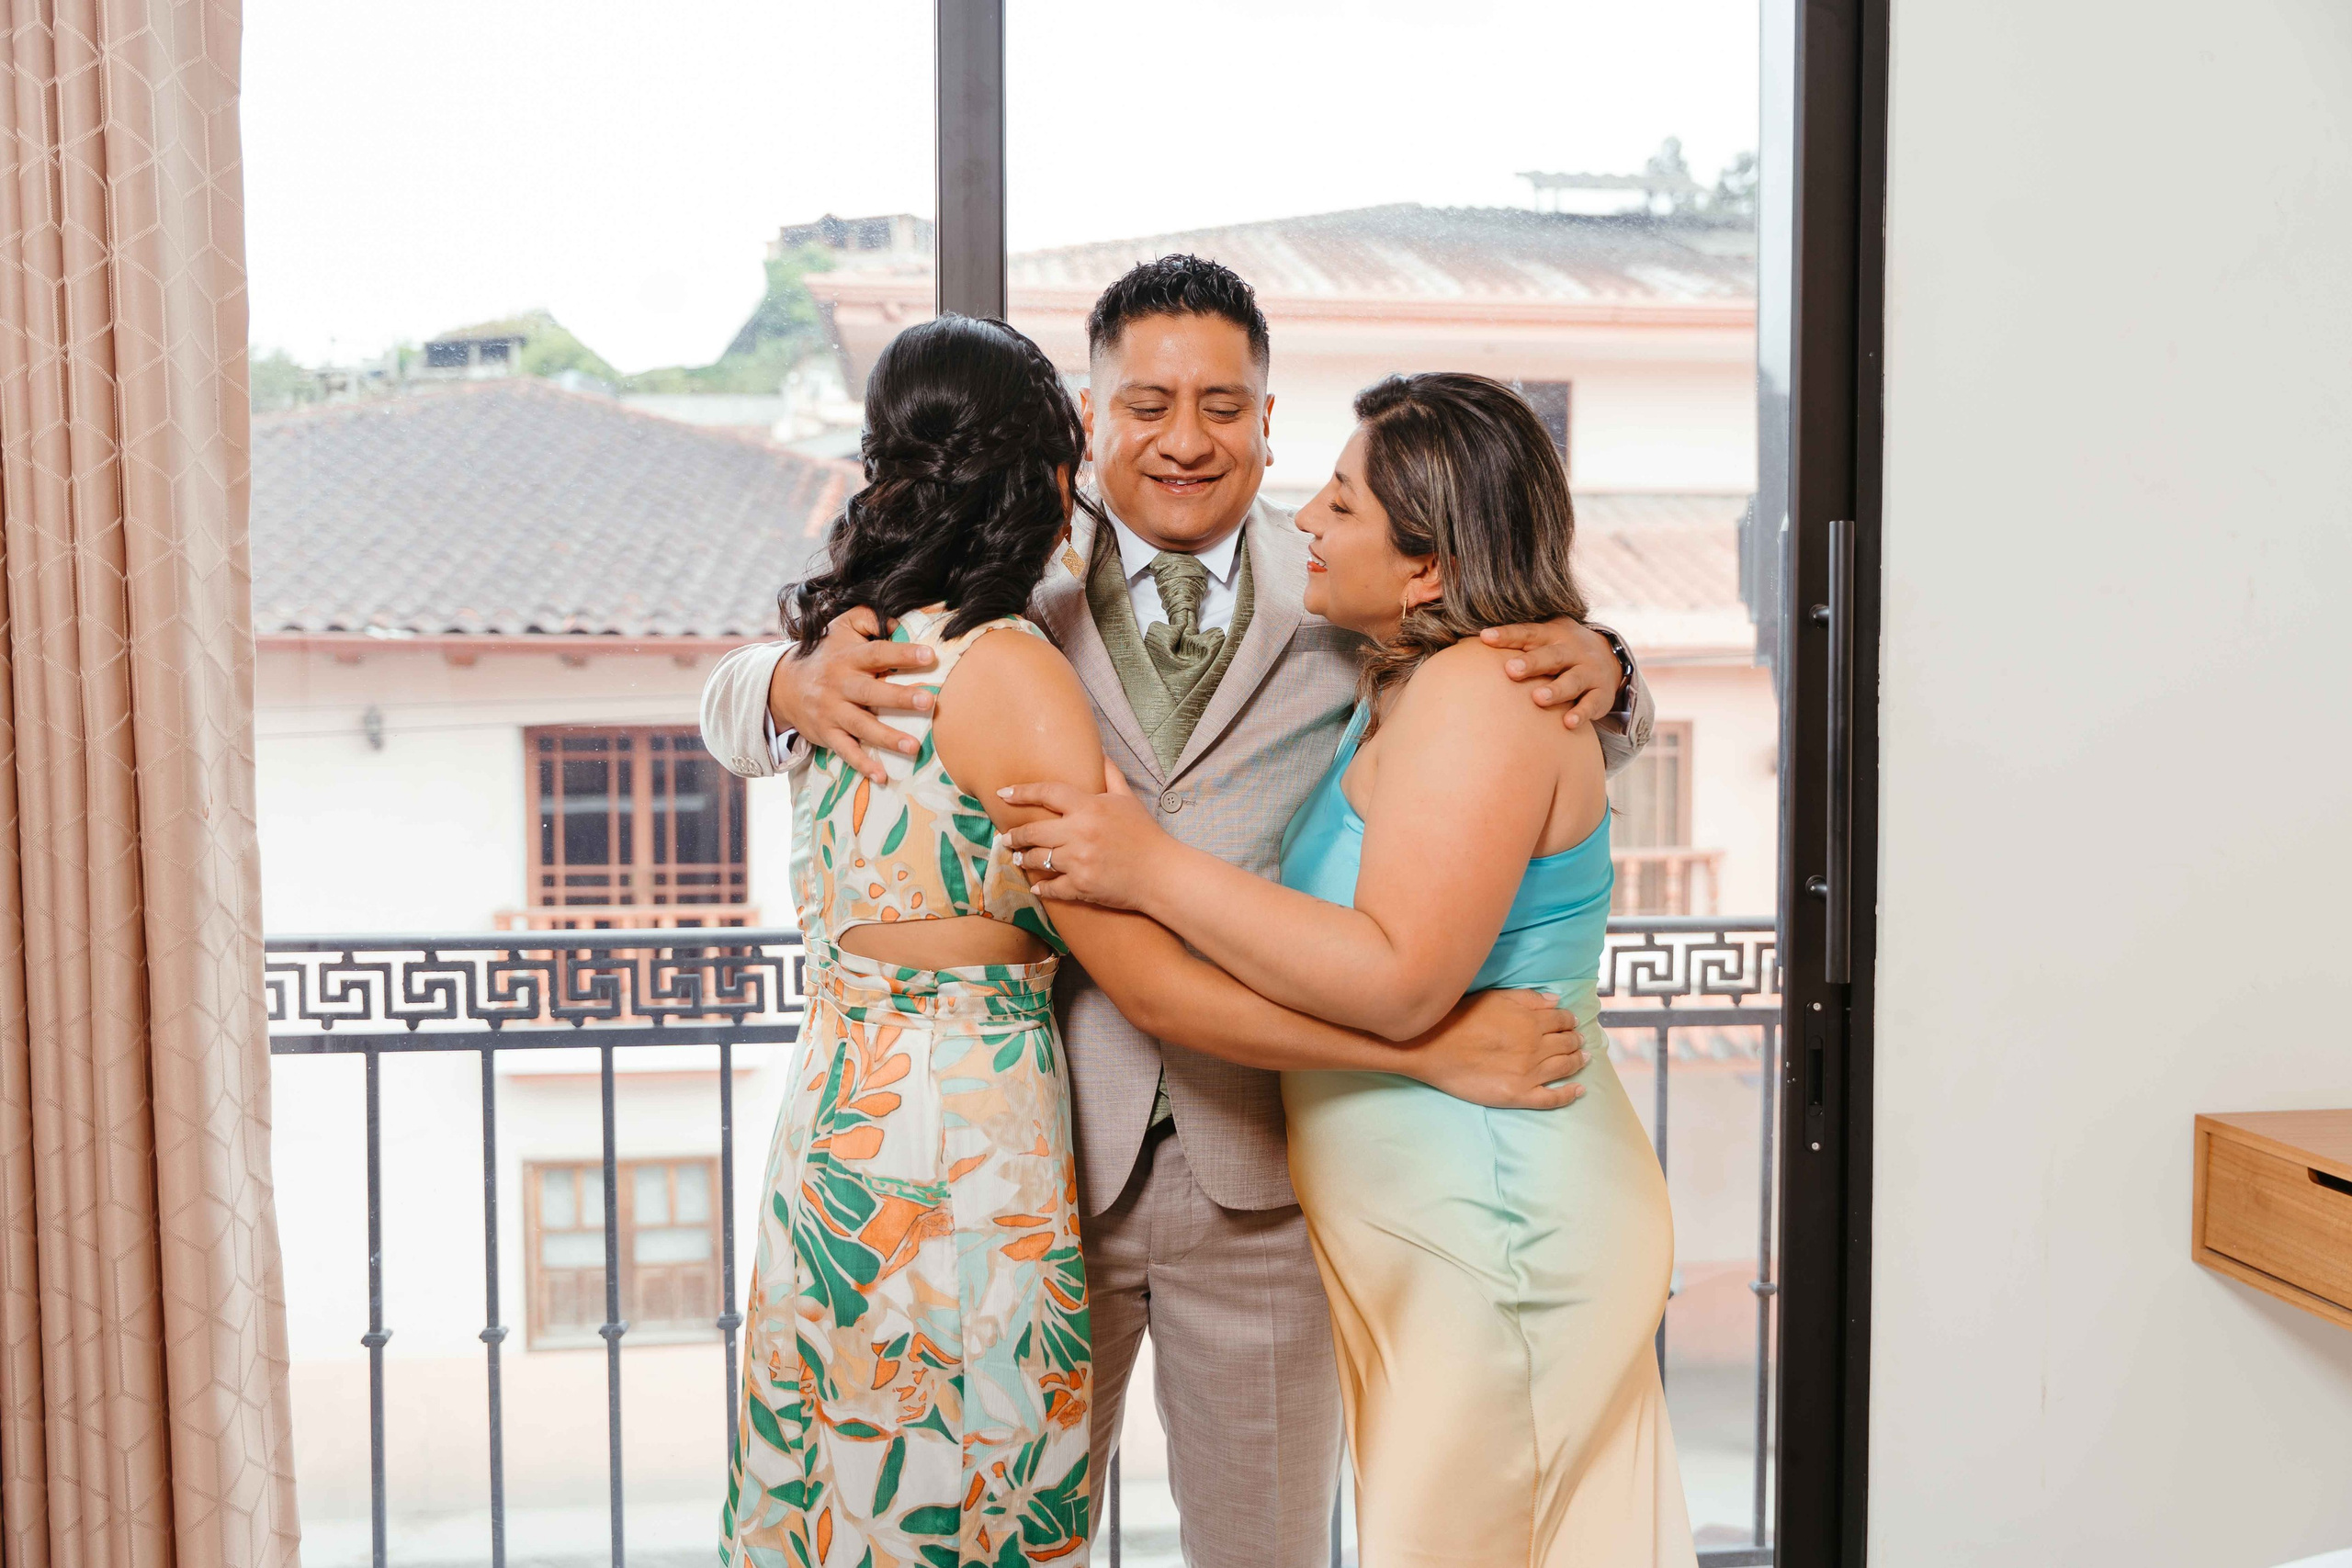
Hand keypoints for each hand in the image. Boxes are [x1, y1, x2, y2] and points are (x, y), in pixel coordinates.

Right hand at [775, 607, 937, 781]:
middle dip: (899, 698)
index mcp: (848, 657)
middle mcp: (839, 685)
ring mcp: (832, 711)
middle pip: (871, 691)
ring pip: (861, 726)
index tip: (929, 656)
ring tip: (914, 748)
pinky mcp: (827, 734)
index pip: (877, 653)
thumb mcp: (841, 627)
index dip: (902, 654)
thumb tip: (899, 621)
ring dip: (887, 738)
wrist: (784, 685)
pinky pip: (846, 751)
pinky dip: (862, 765)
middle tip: (928, 703)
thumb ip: (868, 618)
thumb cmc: (827, 654)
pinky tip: (882, 776)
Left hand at [998, 764, 1169, 911]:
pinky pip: (1050, 887)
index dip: (1021, 792)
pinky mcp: (1081, 886)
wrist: (1161, 873)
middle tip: (1007, 838)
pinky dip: (1041, 887)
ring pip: (1037, 859)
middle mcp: (1080, 833)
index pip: (1047, 793)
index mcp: (1090, 807)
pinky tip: (1036, 886)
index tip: (1003, 794)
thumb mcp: (1128, 799)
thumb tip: (1100, 752)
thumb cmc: (1145, 834)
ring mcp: (1078, 861)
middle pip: (1033, 831)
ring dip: (1025, 859)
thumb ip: (1110, 774)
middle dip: (1015, 836)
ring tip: (1020, 858)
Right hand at [1401, 989, 1588, 1109]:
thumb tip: (1557, 1001)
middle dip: (1576, 1040)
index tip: (1571, 1023)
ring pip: (1565, 1067)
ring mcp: (1529, 1073)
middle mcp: (1535, 1047)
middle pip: (1567, 1043)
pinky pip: (1552, 1098)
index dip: (1569, 1021)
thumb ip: (1528, 998)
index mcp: (1531, 1021)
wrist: (1432, 1047)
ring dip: (1578, 1061)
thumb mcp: (1495, 997)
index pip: (1562, 1020)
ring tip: (1584, 1058)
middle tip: (1580, 1041)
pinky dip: (1569, 1095)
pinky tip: (1579, 1090)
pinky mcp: (1518, 1095)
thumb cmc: (1460, 1018)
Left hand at [1480, 618, 1624, 730]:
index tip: (1485, 637)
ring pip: (1572, 680)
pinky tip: (1567, 722)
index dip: (1507, 635)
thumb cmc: (1560, 649)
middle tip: (1511, 670)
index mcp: (1552, 634)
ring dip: (1556, 689)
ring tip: (1538, 698)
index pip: (1528, 633)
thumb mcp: (1544, 639)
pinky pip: (1591, 704)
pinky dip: (1581, 713)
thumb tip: (1470, 643)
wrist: (1609, 656)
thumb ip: (1516, 643)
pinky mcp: (1600, 693)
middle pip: (1551, 656)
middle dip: (1532, 662)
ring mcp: (1588, 671)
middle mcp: (1571, 651)